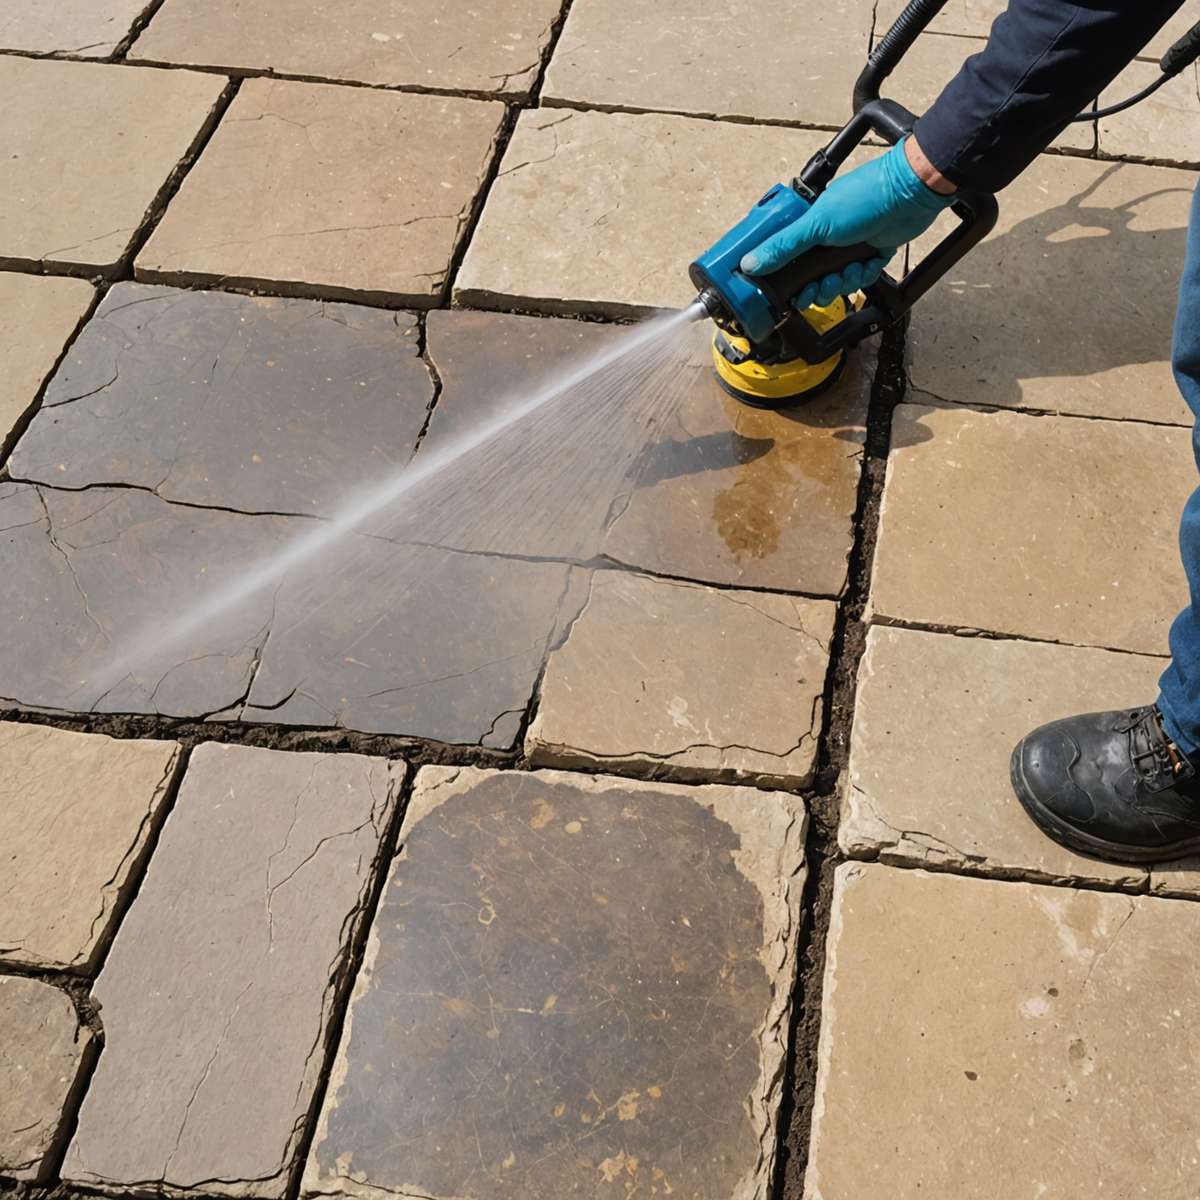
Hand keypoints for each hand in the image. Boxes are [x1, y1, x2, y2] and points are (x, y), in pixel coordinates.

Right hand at [740, 137, 956, 308]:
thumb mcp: (816, 226)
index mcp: (809, 226)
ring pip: (836, 281)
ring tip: (846, 273)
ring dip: (841, 282)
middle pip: (811, 277)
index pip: (787, 258)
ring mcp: (850, 246)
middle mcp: (827, 237)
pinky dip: (863, 275)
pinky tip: (866, 264)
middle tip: (816, 290)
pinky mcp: (871, 253)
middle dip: (815, 288)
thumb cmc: (864, 198)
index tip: (785, 292)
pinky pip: (860, 277)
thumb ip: (783, 247)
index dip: (785, 279)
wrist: (909, 194)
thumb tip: (750, 262)